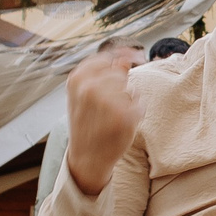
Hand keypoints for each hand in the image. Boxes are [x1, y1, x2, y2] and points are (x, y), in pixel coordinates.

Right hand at [63, 46, 144, 195]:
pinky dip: (135, 112)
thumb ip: (104, 75)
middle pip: (120, 73)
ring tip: (113, 116)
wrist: (87, 158)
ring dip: (128, 100)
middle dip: (120, 87)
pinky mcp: (125, 117)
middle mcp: (90, 88)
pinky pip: (139, 103)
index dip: (121, 58)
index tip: (131, 58)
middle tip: (108, 107)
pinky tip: (122, 124)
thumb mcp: (86, 96)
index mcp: (77, 79)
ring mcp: (108, 102)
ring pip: (130, 88)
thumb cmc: (87, 123)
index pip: (106, 58)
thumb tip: (125, 58)